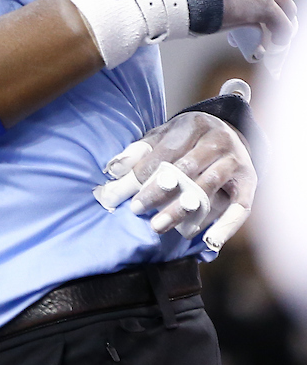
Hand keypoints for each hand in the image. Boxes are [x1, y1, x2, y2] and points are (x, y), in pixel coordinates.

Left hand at [94, 110, 254, 250]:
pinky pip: (240, 207)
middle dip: (158, 192)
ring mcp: (236, 161)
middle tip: (136, 209)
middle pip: (185, 169)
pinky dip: (227, 225)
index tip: (120, 193)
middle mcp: (218, 140)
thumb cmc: (188, 139)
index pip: (165, 153)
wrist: (232, 133)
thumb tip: (114, 170)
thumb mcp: (163, 135)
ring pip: (208, 188)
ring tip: (158, 226)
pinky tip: (210, 240)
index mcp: (194, 124)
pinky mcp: (250, 182)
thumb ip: (139, 150)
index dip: (141, 174)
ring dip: (182, 210)